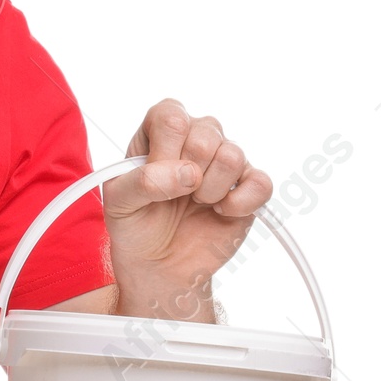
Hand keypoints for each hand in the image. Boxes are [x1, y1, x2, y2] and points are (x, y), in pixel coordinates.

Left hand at [105, 100, 273, 319]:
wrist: (158, 263)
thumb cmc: (135, 224)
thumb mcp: (119, 203)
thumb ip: (142, 182)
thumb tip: (187, 173)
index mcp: (160, 131)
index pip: (171, 116)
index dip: (166, 151)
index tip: (156, 178)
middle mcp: (196, 136)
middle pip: (206, 134)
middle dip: (187, 175)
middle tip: (176, 195)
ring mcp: (225, 160)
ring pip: (233, 156)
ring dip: (210, 190)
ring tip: (196, 202)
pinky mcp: (249, 186)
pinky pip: (261, 183)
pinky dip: (240, 203)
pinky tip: (221, 212)